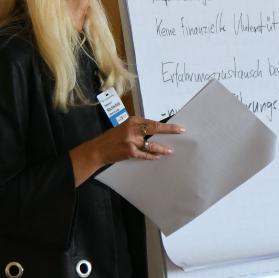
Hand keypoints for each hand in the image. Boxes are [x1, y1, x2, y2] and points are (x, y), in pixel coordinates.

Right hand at [70, 117, 184, 184]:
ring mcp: (131, 141)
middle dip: (169, 130)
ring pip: (152, 145)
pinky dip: (152, 156)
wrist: (98, 150)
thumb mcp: (124, 127)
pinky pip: (145, 155)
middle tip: (180, 131)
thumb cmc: (111, 138)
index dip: (166, 126)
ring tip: (170, 151)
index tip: (177, 127)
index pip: (152, 122)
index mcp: (132, 121)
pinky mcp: (130, 152)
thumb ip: (138, 128)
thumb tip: (154, 130)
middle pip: (155, 129)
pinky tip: (158, 157)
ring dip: (162, 148)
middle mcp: (132, 129)